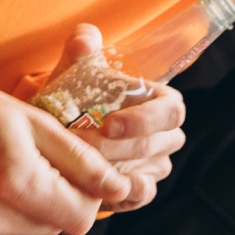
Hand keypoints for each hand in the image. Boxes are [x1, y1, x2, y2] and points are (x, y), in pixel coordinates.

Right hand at [0, 85, 130, 234]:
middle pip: (51, 227)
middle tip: (28, 165)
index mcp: (15, 180)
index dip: (83, 194)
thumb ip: (81, 160)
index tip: (72, 174)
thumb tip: (120, 188)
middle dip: (52, 199)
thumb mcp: (35, 122)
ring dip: (22, 211)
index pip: (80, 216)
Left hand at [49, 25, 186, 212]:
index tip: (108, 124)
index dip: (144, 119)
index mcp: (159, 100)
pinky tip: (96, 186)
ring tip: (80, 164)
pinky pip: (142, 194)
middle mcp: (165, 133)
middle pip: (157, 144)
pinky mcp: (141, 188)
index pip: (171, 109)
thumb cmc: (77, 96)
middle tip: (81, 146)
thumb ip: (80, 48)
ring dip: (114, 168)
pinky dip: (121, 192)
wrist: (63, 131)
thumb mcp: (75, 70)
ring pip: (148, 170)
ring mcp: (156, 163)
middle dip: (118, 147)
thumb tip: (85, 39)